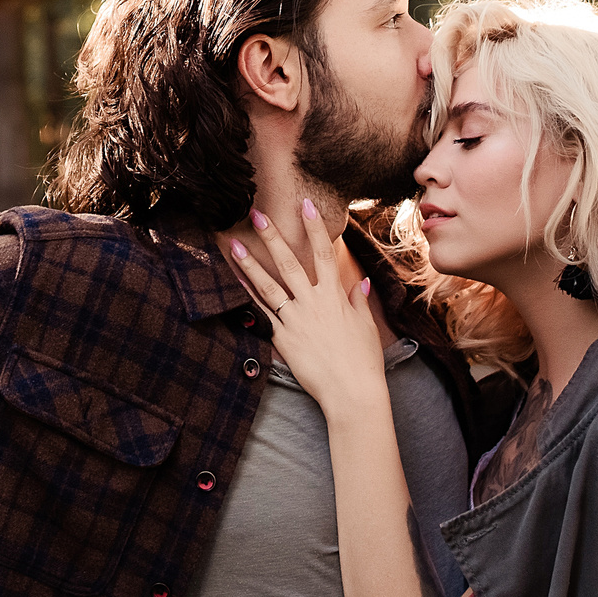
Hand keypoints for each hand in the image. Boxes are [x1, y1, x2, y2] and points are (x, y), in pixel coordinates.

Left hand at [227, 199, 390, 412]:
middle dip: (273, 237)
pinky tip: (236, 281)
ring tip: (233, 244)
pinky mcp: (283, 339)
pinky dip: (248, 296)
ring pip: (268, 286)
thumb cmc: (362, 361)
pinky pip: (261, 313)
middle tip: (257, 215)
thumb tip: (358, 283)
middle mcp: (313, 303)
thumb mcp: (364, 326)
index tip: (305, 204)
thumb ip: (357, 302)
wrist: (351, 392)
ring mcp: (295, 320)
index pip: (324, 253)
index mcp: (334, 296)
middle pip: (289, 263)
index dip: (314, 227)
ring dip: (250, 264)